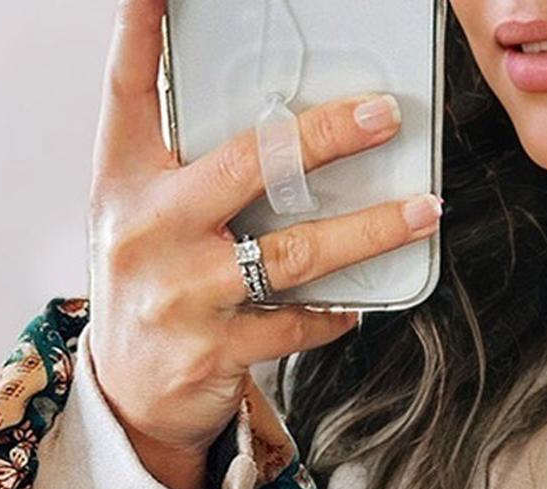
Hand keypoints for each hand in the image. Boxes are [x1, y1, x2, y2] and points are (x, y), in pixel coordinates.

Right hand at [87, 0, 442, 488]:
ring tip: (421, 211)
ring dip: (368, 230)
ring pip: (293, 251)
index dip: (143, 27)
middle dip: (325, 136)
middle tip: (382, 115)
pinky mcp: (213, 349)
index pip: (130, 86)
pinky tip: (357, 302)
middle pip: (248, 164)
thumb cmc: (149, 286)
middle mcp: (149, 227)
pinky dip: (334, 312)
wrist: (127, 395)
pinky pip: (295, 322)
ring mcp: (182, 292)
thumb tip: (281, 123)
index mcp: (125, 178)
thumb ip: (189, 165)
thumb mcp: (144, 213)